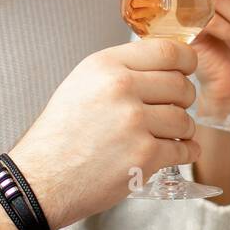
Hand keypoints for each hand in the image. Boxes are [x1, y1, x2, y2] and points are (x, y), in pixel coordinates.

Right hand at [4, 38, 201, 229]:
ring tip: (167, 135)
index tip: (187, 69)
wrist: (42, 179)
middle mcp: (121, 89)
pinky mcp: (144, 156)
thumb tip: (163, 65)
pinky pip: (184, 149)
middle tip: (174, 108)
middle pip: (181, 85)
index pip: (167, 50)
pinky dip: (185, 152)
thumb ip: (121, 69)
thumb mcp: (82, 83)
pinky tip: (177, 151)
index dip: (186, 60)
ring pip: (185, 119)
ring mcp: (134, 123)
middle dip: (184, 99)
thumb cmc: (60, 134)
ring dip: (183, 129)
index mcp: (106, 66)